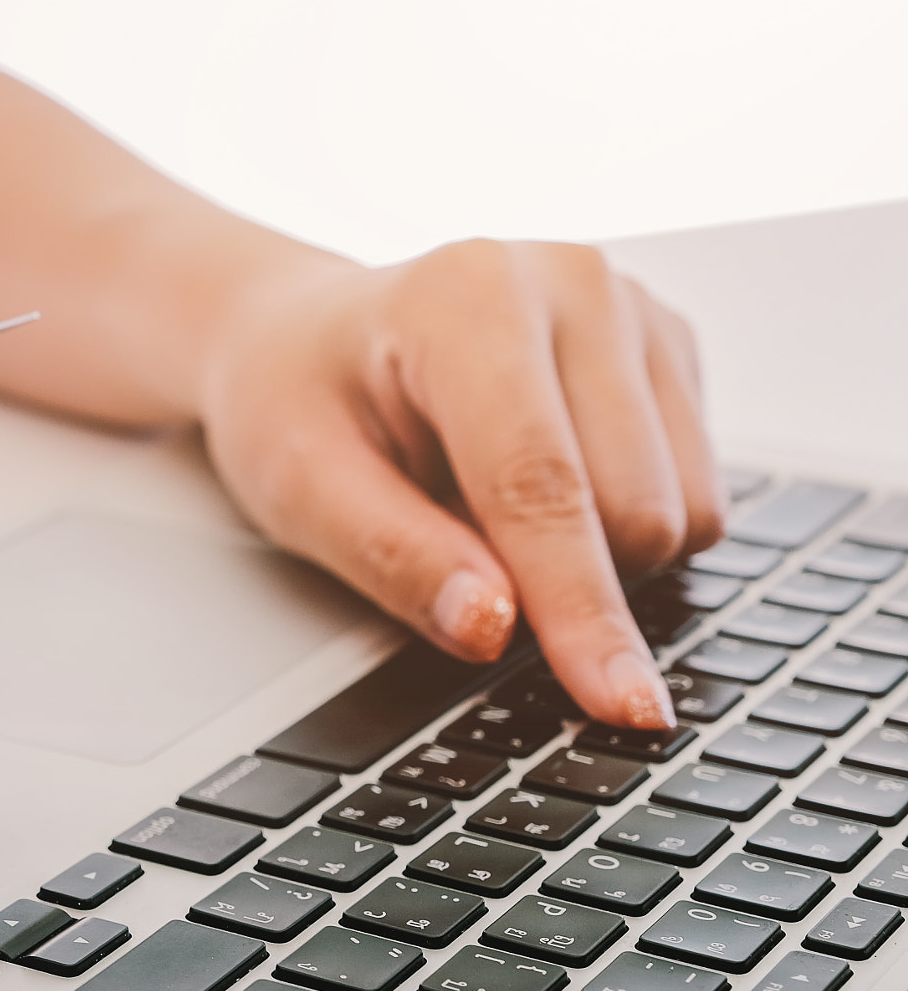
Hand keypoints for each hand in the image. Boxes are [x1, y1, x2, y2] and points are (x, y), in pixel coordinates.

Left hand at [200, 240, 721, 728]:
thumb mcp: (300, 484)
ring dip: (596, 557)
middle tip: (453, 545)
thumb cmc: (294, 398)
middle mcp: (572, 284)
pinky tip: (542, 487)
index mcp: (469, 298)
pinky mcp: (671, 350)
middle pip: (635, 510)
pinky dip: (621, 527)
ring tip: (483, 501)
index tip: (621, 706)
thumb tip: (494, 629)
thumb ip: (396, 558)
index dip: (579, 609)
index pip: (542, 485)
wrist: (304, 335)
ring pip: (684, 512)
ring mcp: (635, 311)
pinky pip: (697, 495)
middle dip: (563, 583)